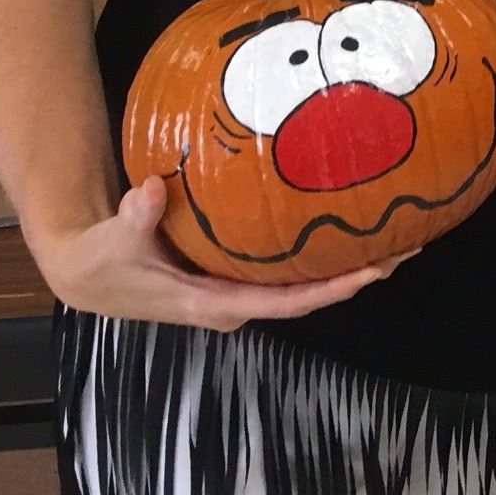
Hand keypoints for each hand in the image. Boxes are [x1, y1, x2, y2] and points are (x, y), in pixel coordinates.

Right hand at [29, 176, 406, 332]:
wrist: (88, 272)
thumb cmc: (104, 258)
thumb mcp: (115, 239)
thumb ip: (135, 217)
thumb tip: (153, 191)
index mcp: (214, 302)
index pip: (288, 303)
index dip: (331, 290)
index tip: (371, 272)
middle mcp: (236, 300)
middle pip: (311, 295)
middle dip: (357, 273)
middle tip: (407, 245)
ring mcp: (239, 289)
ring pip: (306, 282)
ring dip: (348, 263)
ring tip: (395, 234)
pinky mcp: (236, 273)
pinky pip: (289, 268)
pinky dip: (321, 251)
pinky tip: (347, 224)